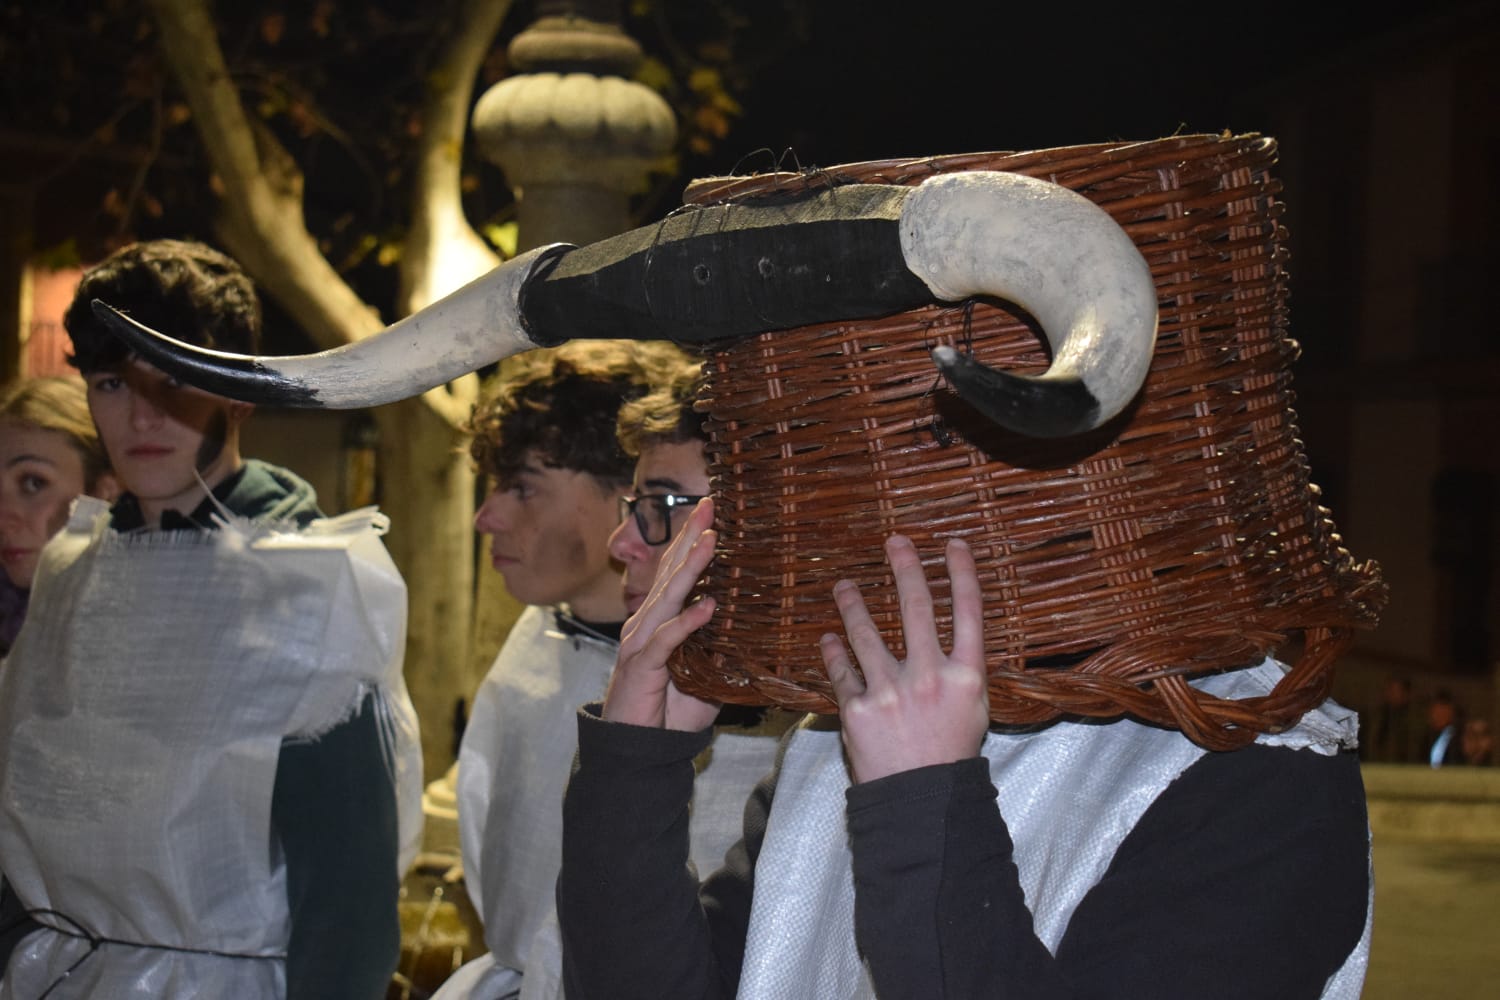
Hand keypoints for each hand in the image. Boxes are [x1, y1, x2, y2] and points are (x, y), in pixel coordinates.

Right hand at [603, 498, 722, 731]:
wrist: (638, 749)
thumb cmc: (668, 711)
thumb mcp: (704, 676)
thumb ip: (722, 652)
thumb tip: (756, 636)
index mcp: (658, 619)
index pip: (674, 572)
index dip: (689, 540)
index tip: (710, 512)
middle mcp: (645, 622)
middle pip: (669, 572)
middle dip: (689, 537)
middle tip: (709, 507)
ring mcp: (640, 642)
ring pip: (667, 597)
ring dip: (690, 568)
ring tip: (711, 542)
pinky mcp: (641, 667)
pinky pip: (666, 640)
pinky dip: (686, 623)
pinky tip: (707, 608)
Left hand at [820, 535, 988, 783]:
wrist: (920, 801)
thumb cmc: (949, 755)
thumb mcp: (972, 711)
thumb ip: (960, 672)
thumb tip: (952, 634)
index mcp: (965, 677)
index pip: (968, 613)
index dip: (962, 574)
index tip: (953, 544)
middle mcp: (929, 677)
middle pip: (917, 608)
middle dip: (906, 569)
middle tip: (895, 541)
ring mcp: (890, 691)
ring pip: (867, 633)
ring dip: (853, 604)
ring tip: (843, 586)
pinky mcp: (857, 709)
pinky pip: (841, 671)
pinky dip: (833, 653)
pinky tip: (828, 639)